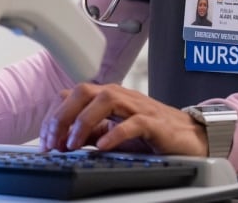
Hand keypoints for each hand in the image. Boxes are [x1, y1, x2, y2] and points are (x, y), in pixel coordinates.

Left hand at [38, 82, 207, 156]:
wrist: (192, 138)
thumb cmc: (155, 134)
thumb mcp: (116, 132)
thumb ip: (93, 131)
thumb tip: (64, 138)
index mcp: (110, 98)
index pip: (73, 96)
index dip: (54, 117)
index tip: (45, 142)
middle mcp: (122, 98)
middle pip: (85, 90)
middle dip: (63, 116)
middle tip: (53, 143)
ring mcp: (139, 107)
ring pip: (106, 99)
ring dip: (83, 122)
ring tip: (72, 145)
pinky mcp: (156, 124)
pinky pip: (134, 122)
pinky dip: (115, 133)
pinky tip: (103, 147)